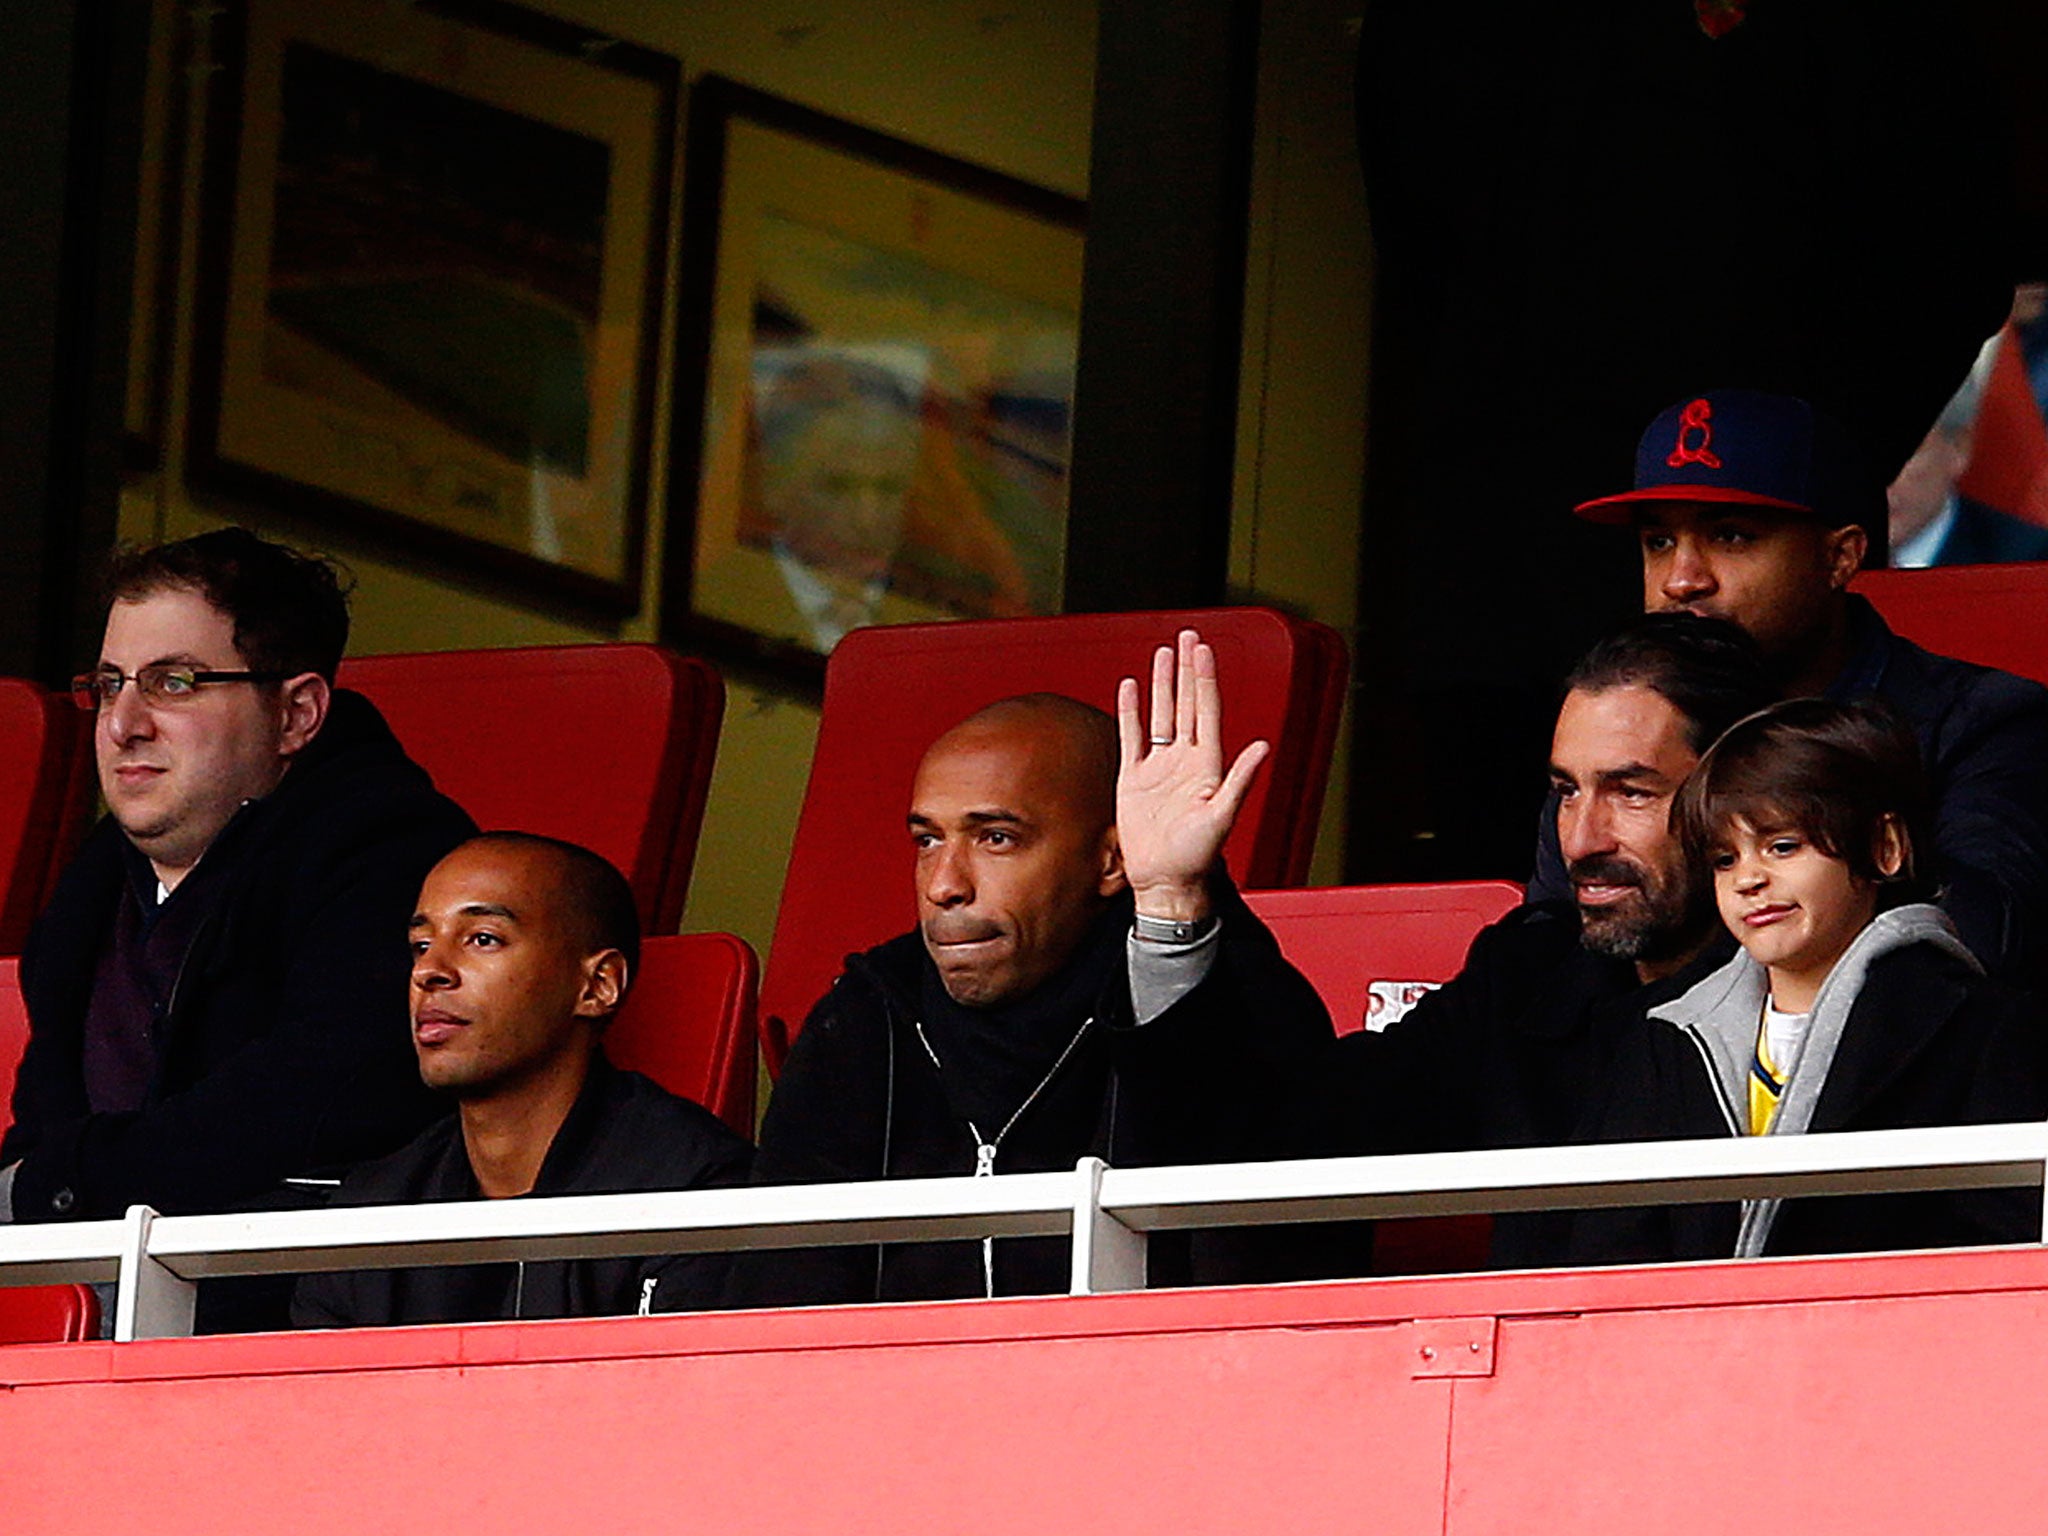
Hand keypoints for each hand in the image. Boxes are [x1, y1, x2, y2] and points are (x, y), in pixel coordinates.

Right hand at [1116, 628, 1270, 921]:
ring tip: (1163, 653)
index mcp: (1206, 765)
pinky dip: (1131, 712)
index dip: (1204, 678)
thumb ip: (1240, 781)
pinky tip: (1132, 688)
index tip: (1202, 649)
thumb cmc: (1197, 857)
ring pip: (1161, 714)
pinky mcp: (1133, 780)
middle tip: (1188, 636)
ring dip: (1163, 684)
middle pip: (1186, 703)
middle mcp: (1184, 760)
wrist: (1164, 881)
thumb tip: (1264, 747)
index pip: (1206, 710)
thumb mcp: (1221, 818)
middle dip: (1187, 669)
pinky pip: (1131, 737)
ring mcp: (1158, 768)